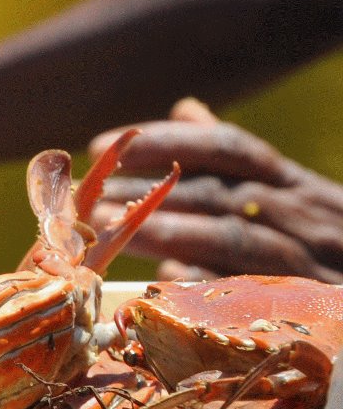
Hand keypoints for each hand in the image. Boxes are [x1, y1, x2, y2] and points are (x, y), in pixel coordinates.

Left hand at [89, 100, 342, 281]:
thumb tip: (186, 110)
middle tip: (89, 196)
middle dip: (146, 192)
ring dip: (167, 231)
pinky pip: (251, 289)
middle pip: (216, 193)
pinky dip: (208, 280)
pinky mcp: (310, 299)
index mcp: (292, 182)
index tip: (101, 143)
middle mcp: (300, 212)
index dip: (163, 141)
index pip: (225, 147)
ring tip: (111, 229)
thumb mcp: (297, 190)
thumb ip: (239, 156)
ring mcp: (307, 257)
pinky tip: (164, 276)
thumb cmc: (333, 236)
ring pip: (231, 236)